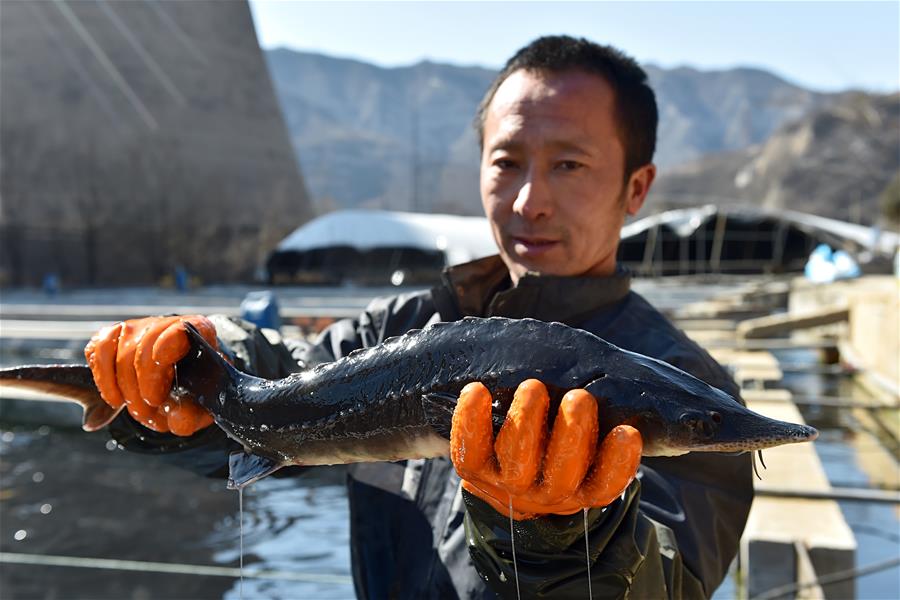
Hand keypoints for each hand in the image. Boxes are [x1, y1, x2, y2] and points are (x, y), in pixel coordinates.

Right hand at [84, 315, 217, 435]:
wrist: (181, 382)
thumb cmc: (194, 390)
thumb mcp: (201, 408)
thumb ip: (193, 416)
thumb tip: (177, 421)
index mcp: (198, 331)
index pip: (179, 331)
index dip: (166, 352)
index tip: (157, 390)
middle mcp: (166, 323)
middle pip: (143, 350)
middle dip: (141, 389)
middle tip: (147, 413)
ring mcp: (138, 327)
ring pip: (119, 353)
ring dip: (123, 389)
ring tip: (136, 410)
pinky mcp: (114, 335)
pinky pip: (98, 350)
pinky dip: (102, 379)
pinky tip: (115, 399)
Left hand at [450, 379, 641, 519]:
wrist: (503, 468)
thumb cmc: (557, 439)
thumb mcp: (588, 437)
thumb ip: (611, 417)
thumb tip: (652, 393)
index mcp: (581, 487)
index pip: (605, 485)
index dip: (619, 463)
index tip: (629, 432)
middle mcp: (546, 492)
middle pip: (561, 474)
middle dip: (572, 435)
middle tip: (579, 397)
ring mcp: (508, 483)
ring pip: (518, 461)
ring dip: (527, 423)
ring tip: (533, 388)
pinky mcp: (474, 469)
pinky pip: (468, 451)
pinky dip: (470, 420)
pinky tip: (476, 390)